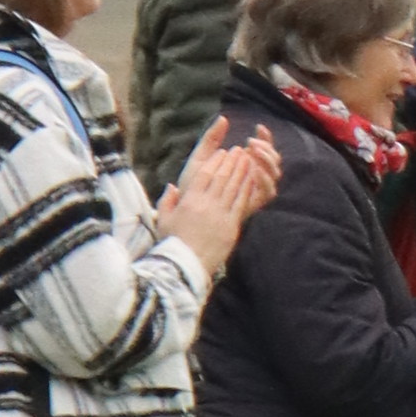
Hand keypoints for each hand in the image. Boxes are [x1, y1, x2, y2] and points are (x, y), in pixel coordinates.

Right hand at [161, 124, 277, 275]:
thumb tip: (172, 186)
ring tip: (247, 159)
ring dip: (241, 171)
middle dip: (231, 162)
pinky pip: (241, 203)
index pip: (204, 175)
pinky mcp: (231, 226)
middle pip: (221, 177)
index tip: (221, 153)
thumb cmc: (171, 244)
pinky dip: (247, 189)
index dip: (215, 162)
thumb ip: (167, 201)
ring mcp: (220, 215)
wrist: (185, 266)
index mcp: (189, 201)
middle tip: (238, 150)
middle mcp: (206, 205)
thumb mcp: (164, 220)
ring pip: (233, 187)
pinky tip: (252, 180)